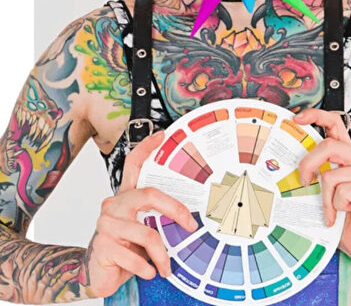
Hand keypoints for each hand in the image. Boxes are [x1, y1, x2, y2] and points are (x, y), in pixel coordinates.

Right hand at [84, 130, 198, 297]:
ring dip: (162, 254)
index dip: (146, 147)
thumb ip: (157, 218)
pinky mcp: (103, 245)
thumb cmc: (127, 247)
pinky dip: (146, 267)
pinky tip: (149, 271)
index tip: (162, 135)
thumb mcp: (144, 228)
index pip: (133, 164)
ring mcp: (107, 223)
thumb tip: (191, 218)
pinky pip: (135, 256)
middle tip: (190, 225)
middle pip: (149, 194)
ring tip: (167, 266)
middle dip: (175, 209)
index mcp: (126, 196)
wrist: (99, 275)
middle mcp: (114, 204)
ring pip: (147, 233)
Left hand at [292, 108, 350, 267]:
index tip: (297, 118)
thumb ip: (316, 172)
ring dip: (325, 198)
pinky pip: (343, 191)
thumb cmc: (340, 217)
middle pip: (329, 147)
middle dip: (308, 165)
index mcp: (348, 155)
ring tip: (331, 211)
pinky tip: (345, 214)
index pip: (336, 124)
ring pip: (332, 175)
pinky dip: (336, 207)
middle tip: (304, 182)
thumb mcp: (322, 190)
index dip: (317, 116)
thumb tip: (291, 162)